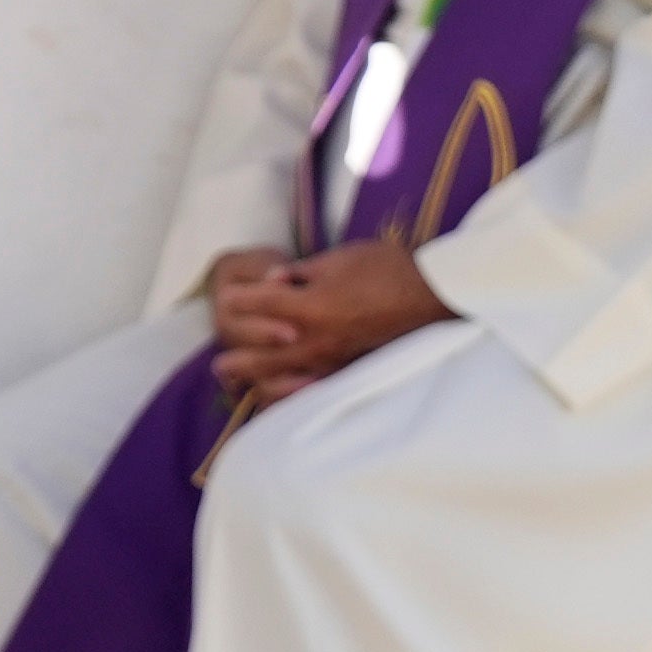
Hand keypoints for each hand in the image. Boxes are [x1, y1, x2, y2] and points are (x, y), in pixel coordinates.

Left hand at [208, 235, 449, 404]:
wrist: (433, 296)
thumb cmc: (388, 269)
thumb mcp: (340, 257)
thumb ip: (301, 272)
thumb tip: (273, 282)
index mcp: (310, 306)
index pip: (260, 304)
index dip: (240, 299)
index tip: (224, 298)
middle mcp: (315, 339)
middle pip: (262, 354)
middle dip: (237, 358)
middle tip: (217, 365)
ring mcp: (331, 360)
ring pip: (282, 378)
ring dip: (257, 380)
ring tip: (240, 384)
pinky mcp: (347, 369)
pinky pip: (309, 387)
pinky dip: (289, 393)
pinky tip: (281, 394)